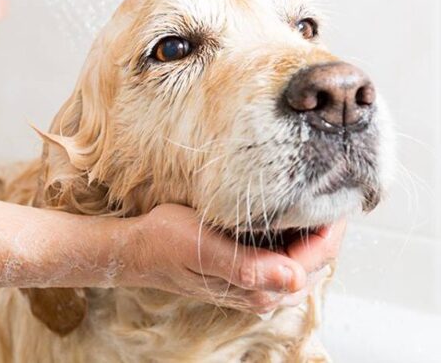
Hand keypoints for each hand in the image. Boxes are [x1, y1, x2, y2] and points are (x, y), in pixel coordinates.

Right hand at [118, 204, 341, 314]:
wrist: (138, 249)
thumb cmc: (166, 242)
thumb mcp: (203, 247)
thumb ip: (249, 266)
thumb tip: (295, 278)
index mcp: (258, 287)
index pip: (316, 258)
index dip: (332, 227)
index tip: (341, 194)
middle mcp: (263, 292)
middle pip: (316, 261)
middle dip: (327, 228)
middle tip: (333, 188)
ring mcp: (255, 284)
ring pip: (303, 259)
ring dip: (313, 232)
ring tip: (317, 197)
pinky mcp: (247, 273)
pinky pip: (285, 257)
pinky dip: (295, 236)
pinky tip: (289, 214)